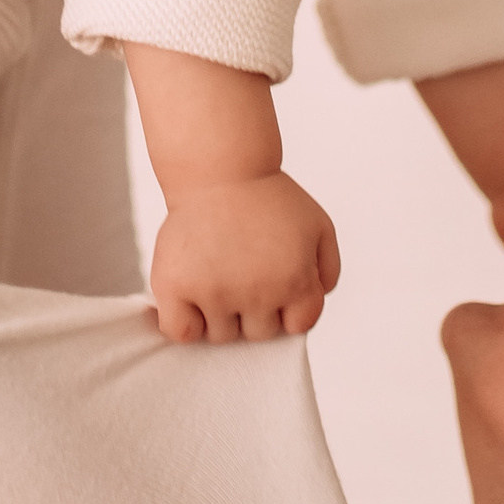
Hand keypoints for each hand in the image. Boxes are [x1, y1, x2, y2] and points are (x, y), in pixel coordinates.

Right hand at [150, 174, 341, 343]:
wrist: (219, 168)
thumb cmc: (267, 197)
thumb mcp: (318, 225)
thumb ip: (327, 268)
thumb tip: (315, 301)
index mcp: (296, 281)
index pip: (298, 326)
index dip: (288, 309)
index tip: (274, 286)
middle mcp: (258, 293)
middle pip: (258, 334)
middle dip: (254, 312)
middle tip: (242, 275)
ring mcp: (215, 292)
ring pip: (220, 336)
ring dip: (219, 316)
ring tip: (216, 276)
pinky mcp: (175, 287)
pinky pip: (180, 332)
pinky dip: (185, 325)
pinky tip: (189, 300)